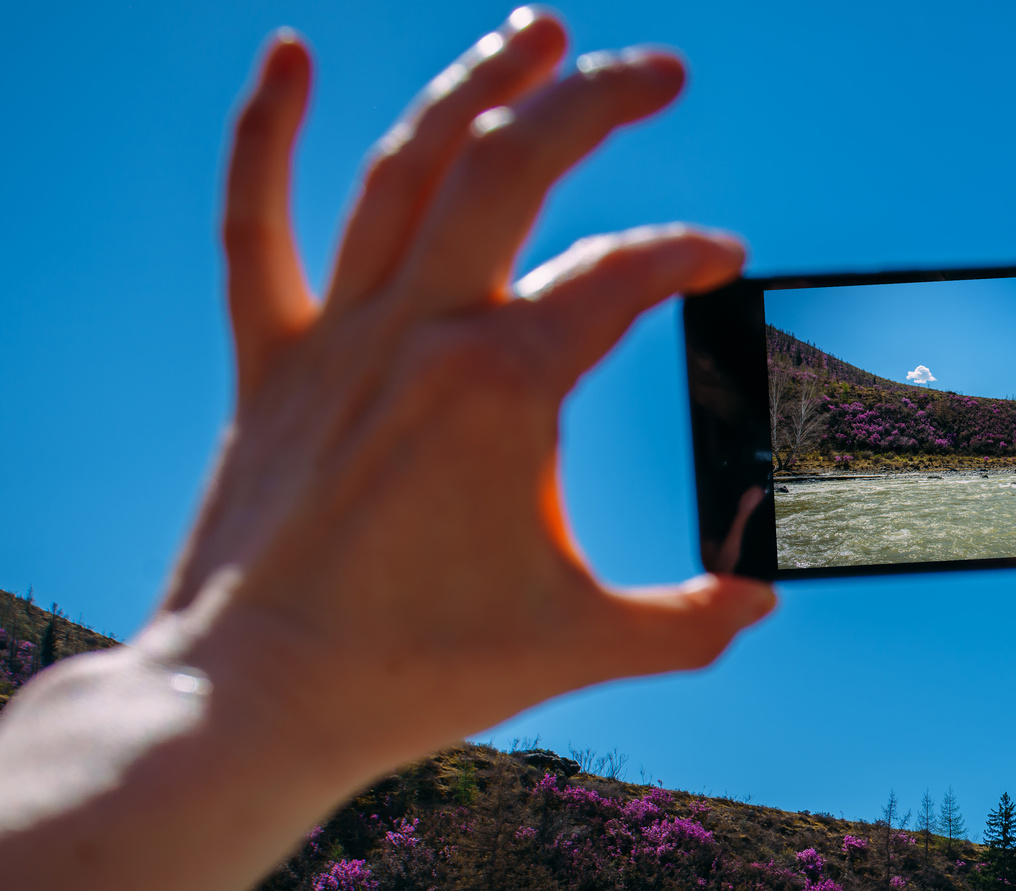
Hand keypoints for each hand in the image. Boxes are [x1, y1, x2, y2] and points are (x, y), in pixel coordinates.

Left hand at [152, 11, 774, 785]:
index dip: (685, 256)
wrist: (256, 699)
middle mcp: (417, 334)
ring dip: (475, 85)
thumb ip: (689, 620)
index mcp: (501, 386)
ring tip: (538, 33)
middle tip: (660, 68)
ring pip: (406, 167)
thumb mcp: (580, 647)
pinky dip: (263, 134)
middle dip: (597, 100)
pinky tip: (285, 53)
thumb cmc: (415, 673)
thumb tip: (759, 598)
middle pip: (513, 166)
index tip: (720, 263)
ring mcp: (335, 338)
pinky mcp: (268, 363)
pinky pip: (256, 225)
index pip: (620, 277)